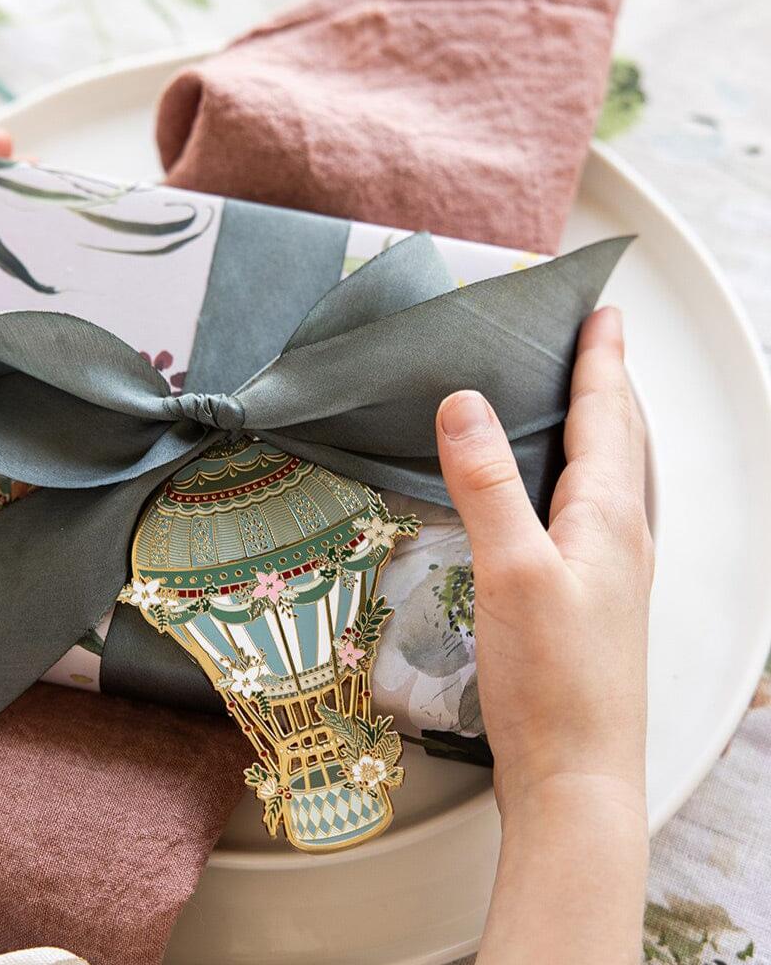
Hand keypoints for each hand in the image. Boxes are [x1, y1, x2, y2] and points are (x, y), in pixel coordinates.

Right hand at [436, 307, 652, 964]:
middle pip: (623, 440)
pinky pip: (600, 512)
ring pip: (616, 477)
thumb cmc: (552, 680)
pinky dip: (588, 476)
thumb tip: (465, 405)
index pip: (608, 416)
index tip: (602, 314)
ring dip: (607, 428)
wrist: (577, 775)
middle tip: (599, 344)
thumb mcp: (512, 570)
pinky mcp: (596, 600)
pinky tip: (567, 497)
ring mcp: (615, 571)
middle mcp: (622, 537)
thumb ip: (487, 486)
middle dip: (611, 384)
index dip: (602, 360)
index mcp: (608, 516)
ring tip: (589, 403)